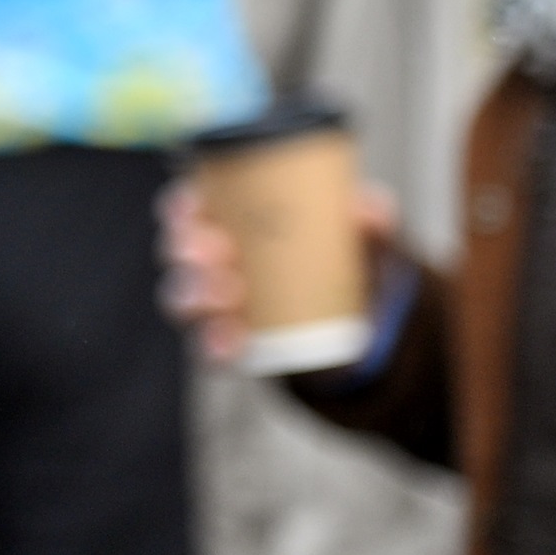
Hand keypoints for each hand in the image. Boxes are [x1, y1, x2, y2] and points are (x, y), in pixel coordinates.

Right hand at [157, 176, 398, 367]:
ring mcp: (218, 308)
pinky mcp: (229, 346)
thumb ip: (374, 222)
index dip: (184, 206)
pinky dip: (214, 345)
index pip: (192, 209)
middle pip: (181, 252)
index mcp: (236, 225)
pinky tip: (232, 343)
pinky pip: (207, 348)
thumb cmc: (355, 270)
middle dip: (187, 250)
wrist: (367, 332)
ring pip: (184, 299)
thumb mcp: (370, 242)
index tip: (196, 206)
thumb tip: (368, 210)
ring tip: (222, 298)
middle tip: (214, 251)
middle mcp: (216, 264)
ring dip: (195, 296)